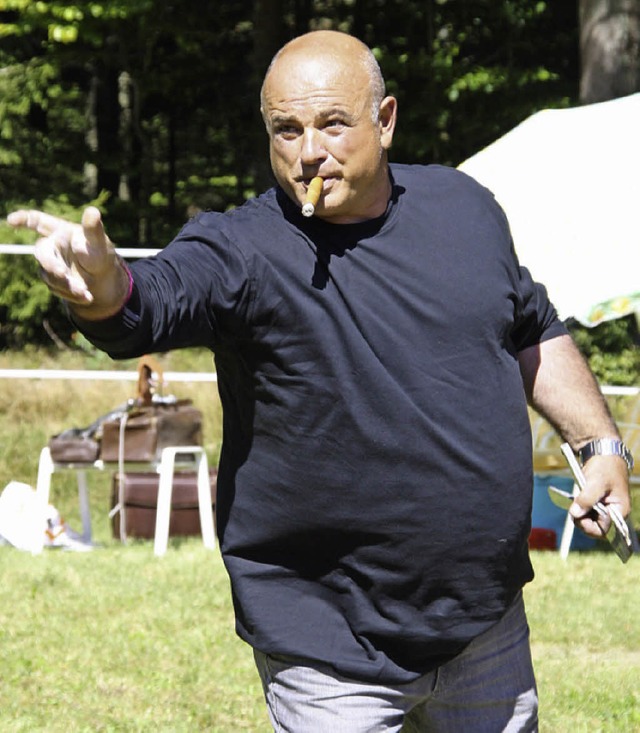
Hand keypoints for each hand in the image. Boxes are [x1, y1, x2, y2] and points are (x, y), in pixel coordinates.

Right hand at [7, 206, 129, 317]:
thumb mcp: (100, 242)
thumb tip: (93, 212)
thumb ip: (94, 230)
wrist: (104, 280)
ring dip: (67, 285)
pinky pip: (57, 288)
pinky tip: (87, 297)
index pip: (38, 221)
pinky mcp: (52, 281)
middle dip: (52, 265)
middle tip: (63, 274)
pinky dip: (72, 294)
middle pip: (42, 253)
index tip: (12, 220)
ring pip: (49, 275)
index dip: (24, 219)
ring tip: (85, 291)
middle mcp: (51, 246)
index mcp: (60, 231)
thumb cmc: (100, 254)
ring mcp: (49, 264)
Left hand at [569, 453, 630, 537]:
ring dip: (579, 514)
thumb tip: (575, 514)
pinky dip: (579, 509)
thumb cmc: (604, 467)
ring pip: (589, 521)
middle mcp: (613, 513)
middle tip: (573, 510)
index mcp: (619, 511)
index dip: (589, 527)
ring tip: (575, 502)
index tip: (578, 517)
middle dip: (582, 521)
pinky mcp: (596, 504)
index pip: (604, 530)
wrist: (602, 454)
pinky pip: (586, 513)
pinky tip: (576, 500)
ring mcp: (604, 509)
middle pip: (595, 528)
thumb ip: (587, 498)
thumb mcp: (596, 482)